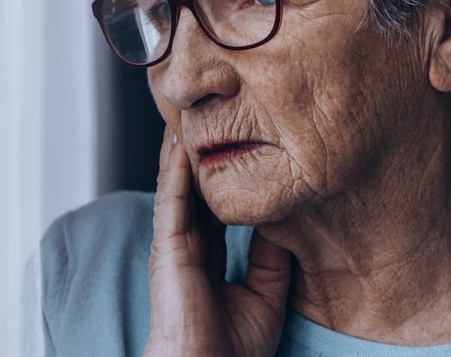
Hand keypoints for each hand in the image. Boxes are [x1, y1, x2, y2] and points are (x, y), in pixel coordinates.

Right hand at [144, 126, 291, 356]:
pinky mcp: (167, 245)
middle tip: (212, 117)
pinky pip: (172, 198)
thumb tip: (282, 221)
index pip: (213, 205)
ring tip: (193, 116)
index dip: (220, 177)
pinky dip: (175, 169)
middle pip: (193, 187)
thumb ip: (271, 259)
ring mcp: (173, 242)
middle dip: (199, 155)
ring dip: (183, 151)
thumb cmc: (232, 350)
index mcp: (207, 256)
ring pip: (178, 185)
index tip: (236, 146)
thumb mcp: (267, 296)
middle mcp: (187, 244)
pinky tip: (181, 144)